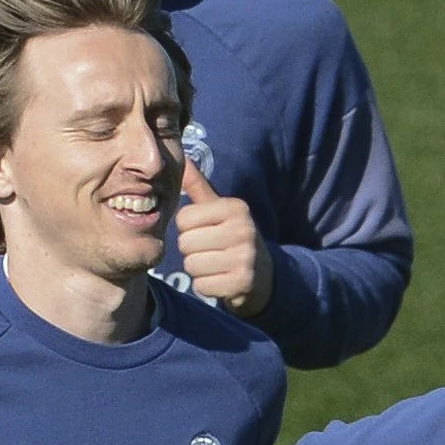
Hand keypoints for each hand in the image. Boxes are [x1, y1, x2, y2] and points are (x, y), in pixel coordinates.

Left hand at [173, 162, 269, 319]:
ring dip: (197, 270)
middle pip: (185, 243)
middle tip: (211, 251)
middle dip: (191, 251)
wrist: (263, 275)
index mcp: (235, 208)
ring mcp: (245, 256)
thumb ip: (198, 186)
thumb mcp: (219, 209)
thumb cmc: (231, 237)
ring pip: (191, 265)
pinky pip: (201, 286)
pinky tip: (220, 280)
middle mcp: (244, 229)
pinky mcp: (243, 282)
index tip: (205, 231)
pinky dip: (206, 286)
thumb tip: (182, 158)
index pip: (183, 218)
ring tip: (215, 265)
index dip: (187, 229)